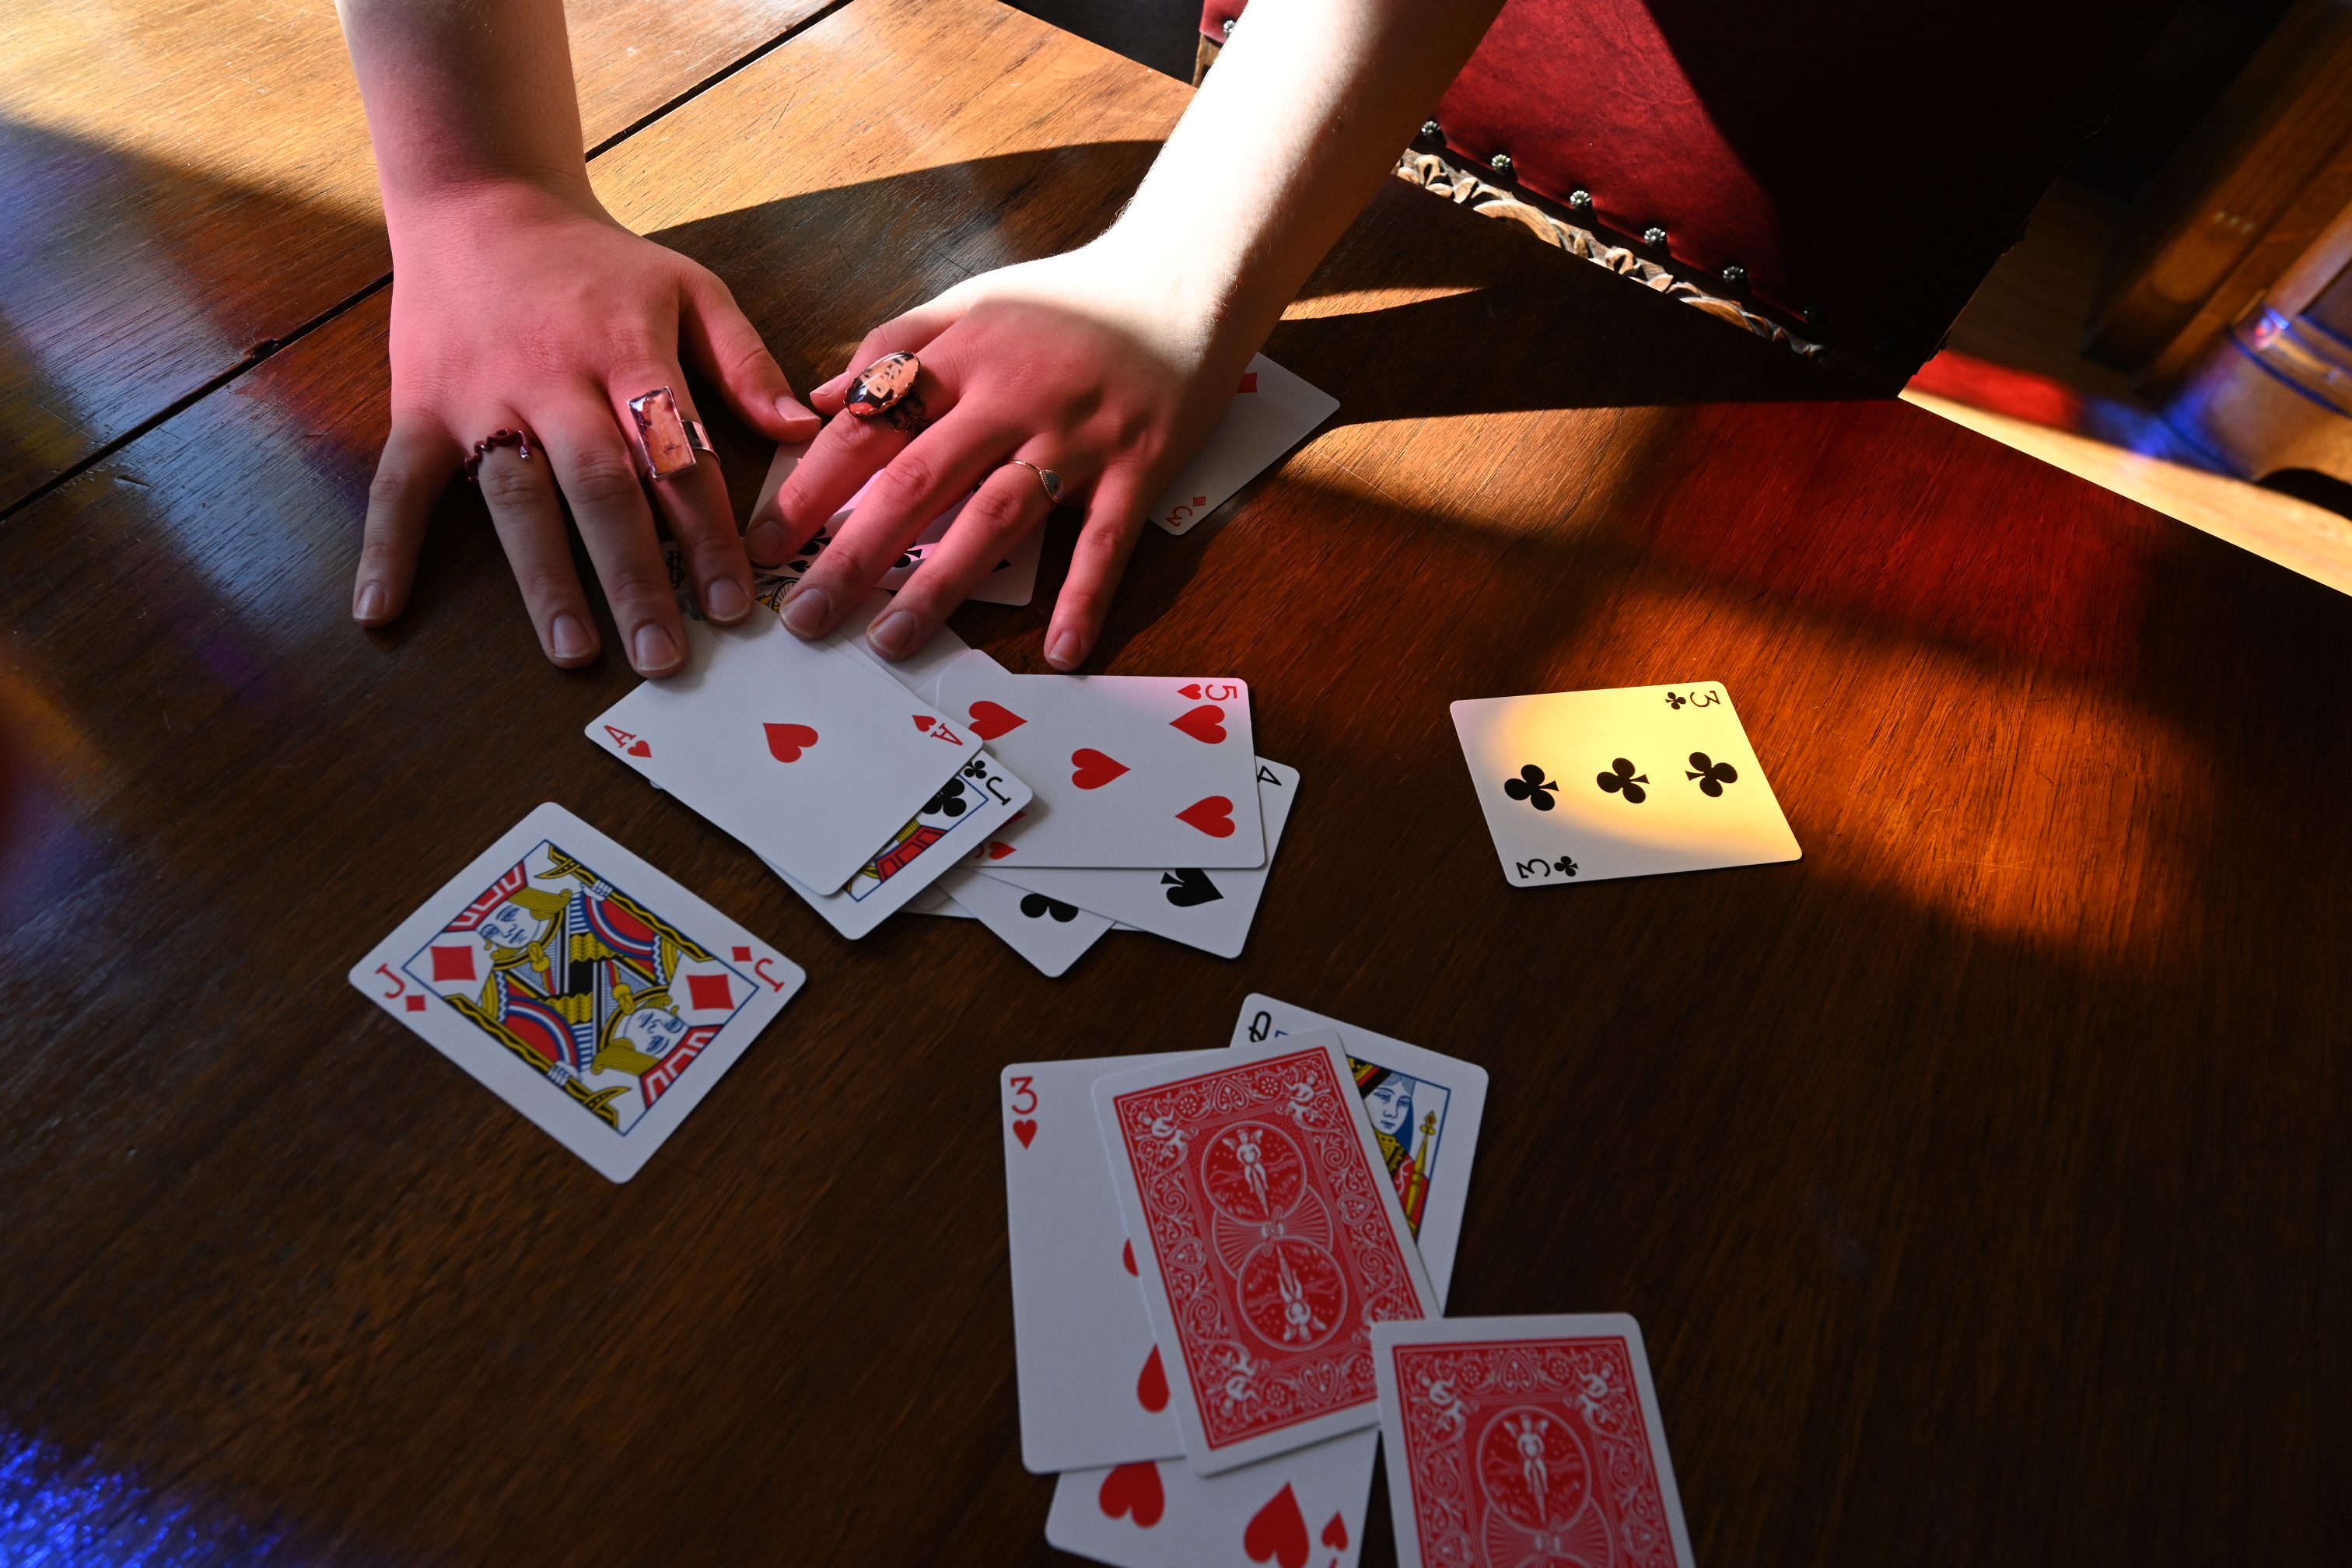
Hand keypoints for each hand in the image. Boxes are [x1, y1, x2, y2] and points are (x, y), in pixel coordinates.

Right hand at [352, 179, 821, 672]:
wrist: (481, 199)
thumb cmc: (601, 263)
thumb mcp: (690, 288)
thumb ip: (746, 362)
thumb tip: (802, 432)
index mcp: (627, 353)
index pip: (678, 459)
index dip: (708, 536)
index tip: (733, 606)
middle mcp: (553, 379)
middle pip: (600, 490)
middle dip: (635, 577)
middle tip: (663, 657)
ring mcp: (480, 396)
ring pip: (515, 499)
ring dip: (544, 579)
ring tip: (573, 651)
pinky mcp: (419, 405)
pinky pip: (397, 483)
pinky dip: (384, 546)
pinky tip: (380, 610)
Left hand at [748, 243, 1251, 669]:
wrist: (1184, 280)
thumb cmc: (1071, 298)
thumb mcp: (974, 301)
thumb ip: (896, 348)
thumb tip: (817, 401)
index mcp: (964, 355)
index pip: (872, 425)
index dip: (813, 485)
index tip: (766, 542)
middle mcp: (1012, 396)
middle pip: (919, 481)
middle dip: (854, 552)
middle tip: (807, 615)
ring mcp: (1077, 436)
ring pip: (997, 517)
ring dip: (941, 586)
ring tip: (892, 643)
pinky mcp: (1138, 466)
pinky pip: (1107, 542)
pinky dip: (1086, 598)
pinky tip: (1063, 653)